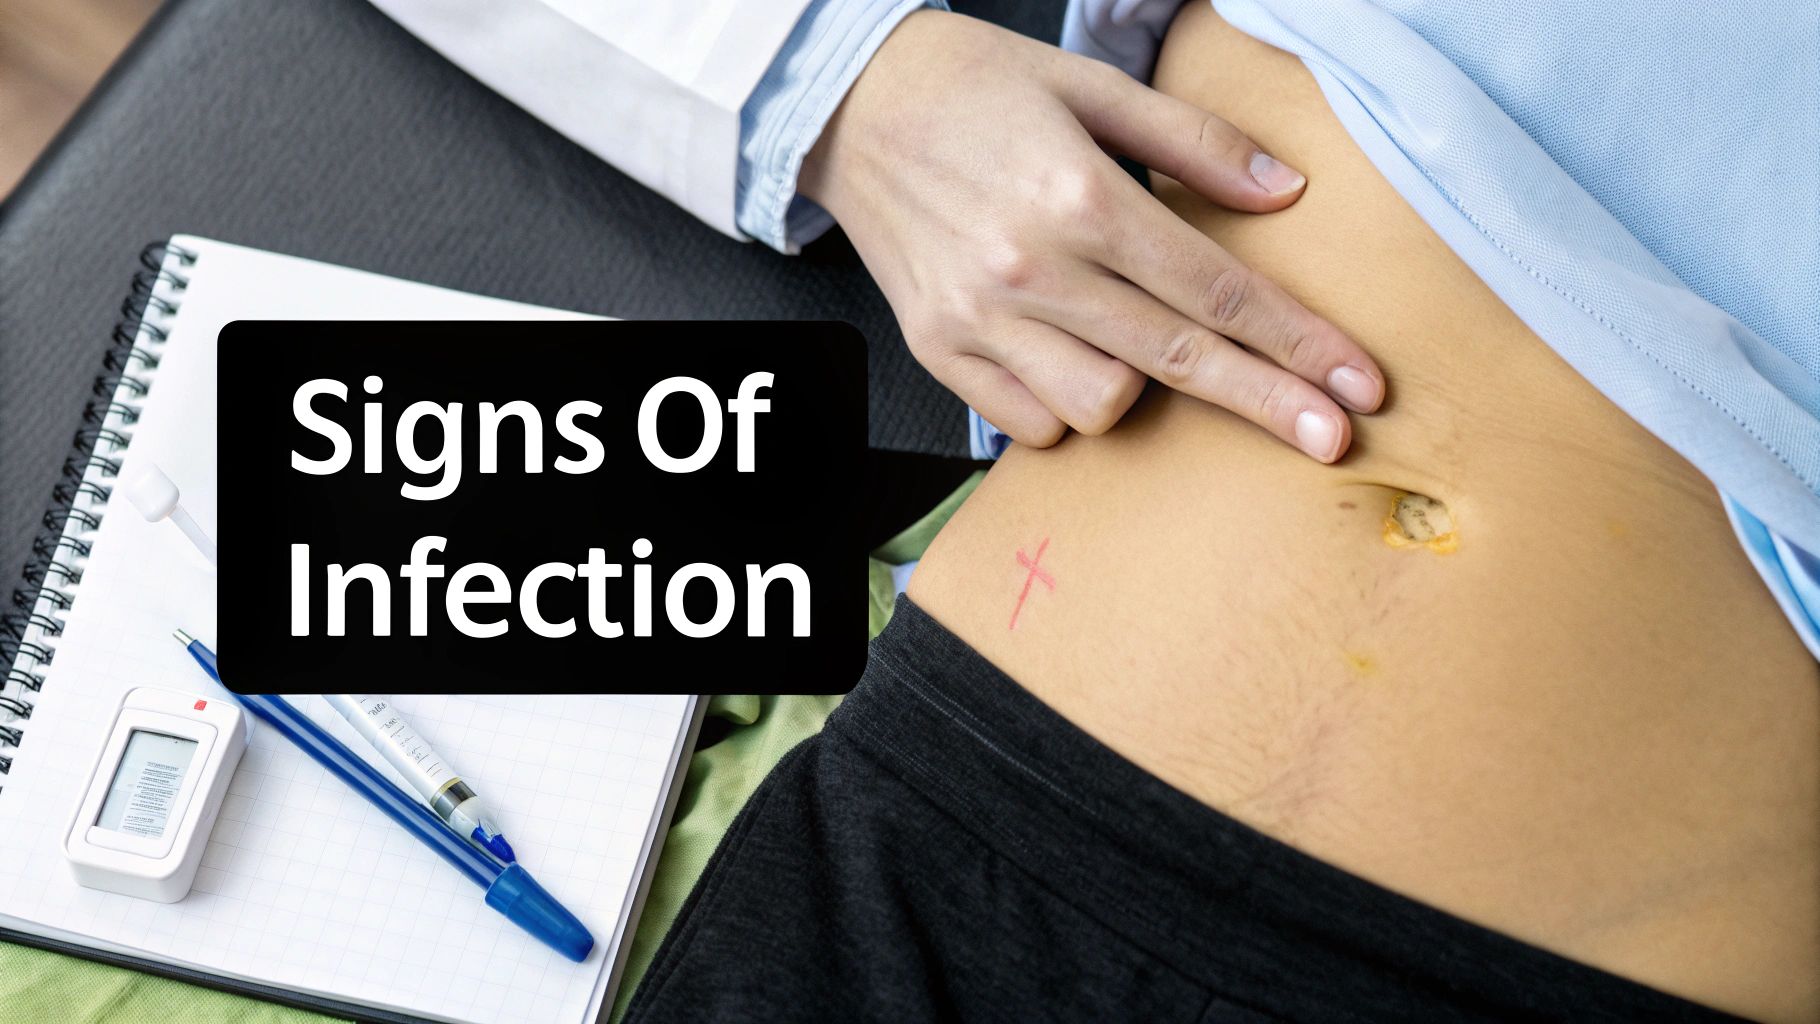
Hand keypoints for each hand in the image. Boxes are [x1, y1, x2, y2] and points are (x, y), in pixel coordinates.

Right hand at [798, 10, 1383, 460]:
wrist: (848, 105)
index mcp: (1079, 197)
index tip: (1357, 383)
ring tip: (1132, 335)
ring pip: (1103, 405)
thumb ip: (1194, 143)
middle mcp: (1031, 269)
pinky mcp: (940, 351)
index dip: (1298, 341)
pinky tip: (1070, 355)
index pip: (1215, 288)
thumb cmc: (975, 86)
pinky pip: (1033, 422)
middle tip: (1334, 438)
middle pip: (1180, 359)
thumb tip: (1283, 193)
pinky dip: (1067, 404)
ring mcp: (980, 319)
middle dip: (1268, 401)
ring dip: (1142, 384)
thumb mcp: (1091, 86)